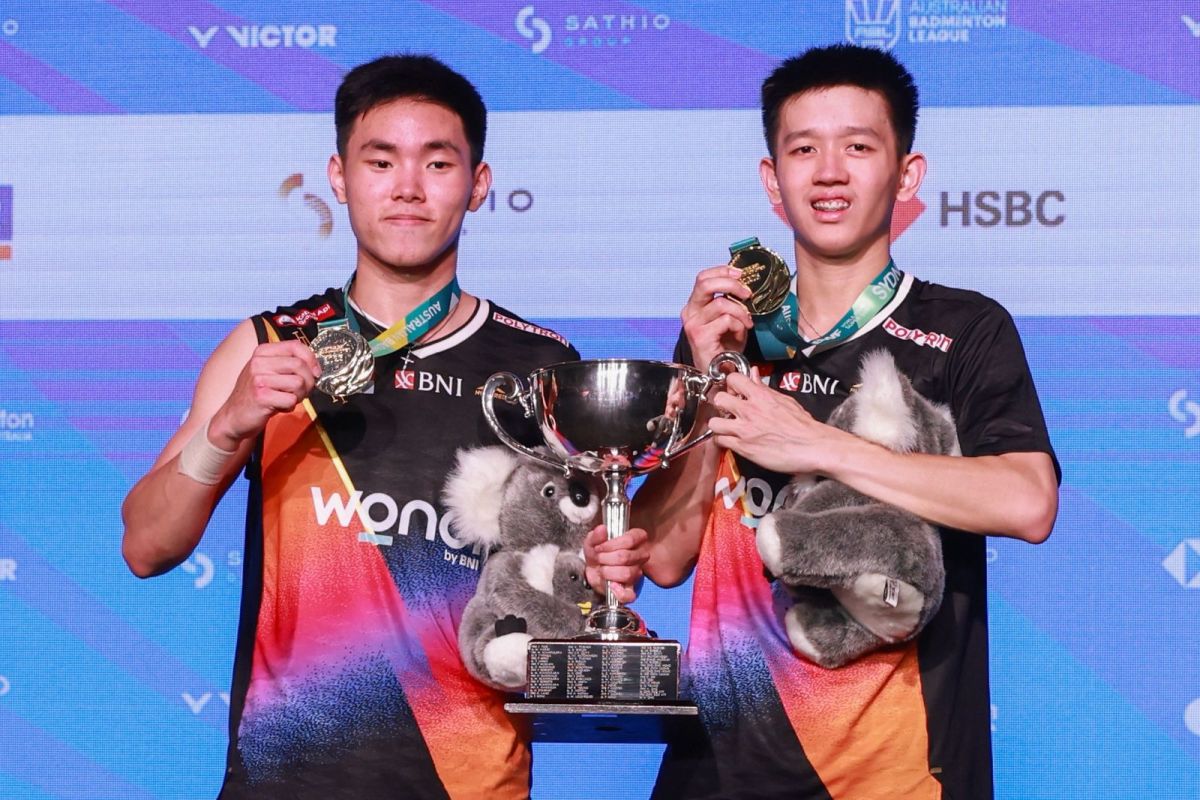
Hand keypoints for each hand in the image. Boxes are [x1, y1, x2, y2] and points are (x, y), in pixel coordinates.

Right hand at [209, 339, 319, 448]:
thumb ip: (289, 364)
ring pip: (298, 383)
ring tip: (287, 399)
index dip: (311, 359)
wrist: (234, 417)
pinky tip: (278, 407)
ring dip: (299, 396)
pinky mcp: (261, 396)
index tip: (315, 372)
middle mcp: (259, 362)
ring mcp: (258, 379)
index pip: (295, 346)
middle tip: (301, 392)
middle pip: (300, 365)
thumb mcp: (269, 372)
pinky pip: (291, 400)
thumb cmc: (257, 394)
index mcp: (262, 352)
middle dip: (308, 382)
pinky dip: (289, 407)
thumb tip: (316, 367)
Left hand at [583, 524, 648, 604]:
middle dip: (606, 558)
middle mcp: (639, 556)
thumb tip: (602, 529)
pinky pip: (630, 595)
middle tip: (598, 558)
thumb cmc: (597, 553)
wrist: (592, 571)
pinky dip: (619, 592)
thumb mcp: (592, 541)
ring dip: (608, 572)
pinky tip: (611, 585)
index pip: (633, 538)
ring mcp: (636, 573)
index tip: (600, 547)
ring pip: (626, 573)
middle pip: (626, 556)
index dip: (613, 543)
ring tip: (602, 570)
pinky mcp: (630, 590)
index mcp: (634, 541)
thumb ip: (596, 535)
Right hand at [681, 266, 752, 368]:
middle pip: (706, 283)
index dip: (722, 271)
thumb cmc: (725, 346)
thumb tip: (743, 283)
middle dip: (731, 284)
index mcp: (695, 305)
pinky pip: (726, 321)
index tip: (740, 274)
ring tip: (747, 323)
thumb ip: (730, 300)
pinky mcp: (700, 336)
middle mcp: (690, 313)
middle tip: (747, 293)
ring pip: (721, 304)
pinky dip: (739, 326)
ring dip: (741, 312)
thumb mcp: (728, 317)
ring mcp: (693, 324)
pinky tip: (740, 335)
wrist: (719, 373)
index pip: (703, 277)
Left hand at [708, 371, 847, 475]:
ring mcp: (745, 430)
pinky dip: (722, 441)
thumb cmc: (803, 425)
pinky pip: (720, 441)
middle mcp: (750, 411)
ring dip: (718, 425)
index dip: (730, 385)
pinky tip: (731, 441)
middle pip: (719, 399)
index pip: (733, 379)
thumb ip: (764, 388)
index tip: (732, 391)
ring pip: (714, 423)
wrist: (813, 447)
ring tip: (726, 427)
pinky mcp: (744, 448)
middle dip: (721, 405)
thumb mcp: (784, 400)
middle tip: (727, 410)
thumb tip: (754, 373)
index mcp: (761, 396)